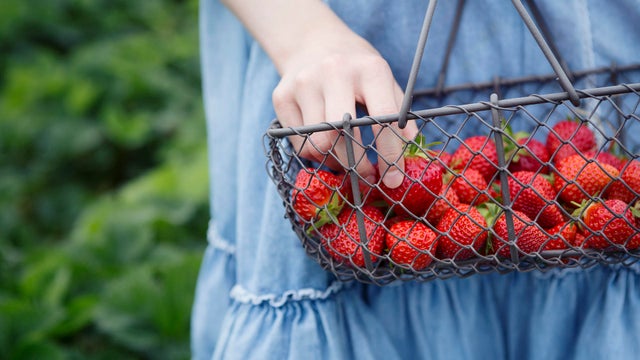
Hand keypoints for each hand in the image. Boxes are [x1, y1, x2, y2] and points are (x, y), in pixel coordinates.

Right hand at [273, 27, 417, 187]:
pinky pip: (299, 143)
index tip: (394, 179)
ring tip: (348, 161)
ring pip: (317, 144)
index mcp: (369, 68)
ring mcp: (303, 84)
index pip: (382, 118)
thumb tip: (411, 149)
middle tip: (368, 177)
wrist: (313, 41)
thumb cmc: (356, 68)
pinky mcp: (282, 97)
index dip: (390, 153)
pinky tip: (326, 146)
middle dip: (357, 165)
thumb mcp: (384, 80)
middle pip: (340, 135)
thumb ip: (399, 112)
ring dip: (335, 162)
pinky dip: (315, 153)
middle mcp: (333, 72)